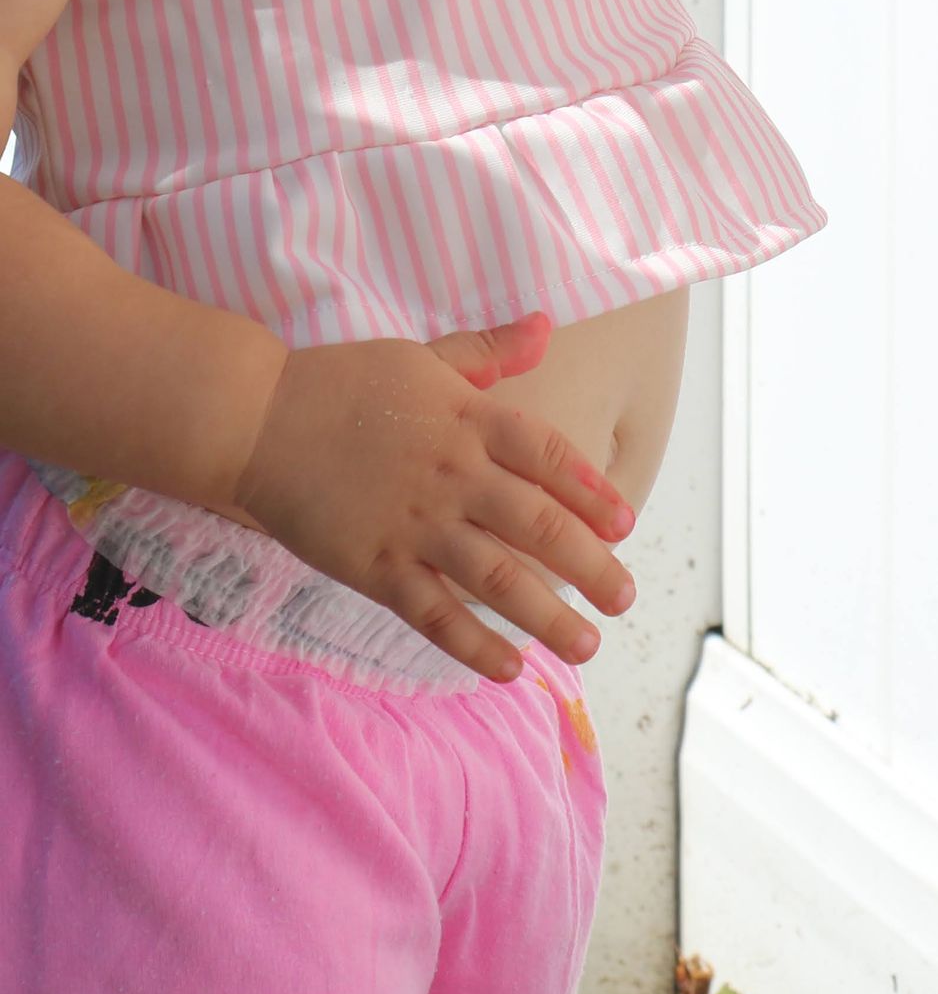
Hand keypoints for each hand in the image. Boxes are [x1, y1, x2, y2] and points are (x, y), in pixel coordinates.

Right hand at [231, 311, 636, 682]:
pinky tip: (510, 669)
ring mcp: (416, 524)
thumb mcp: (423, 355)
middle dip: (590, 566)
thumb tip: (544, 325)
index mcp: (470, 418)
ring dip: (548, 616)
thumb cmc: (343, 381)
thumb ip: (487, 352)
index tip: (626, 524)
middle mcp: (454, 475)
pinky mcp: (375, 566)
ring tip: (586, 644)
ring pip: (498, 579)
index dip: (592, 491)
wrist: (256, 417)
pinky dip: (474, 644)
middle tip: (624, 597)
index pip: (550, 456)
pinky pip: (434, 614)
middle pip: (539, 525)